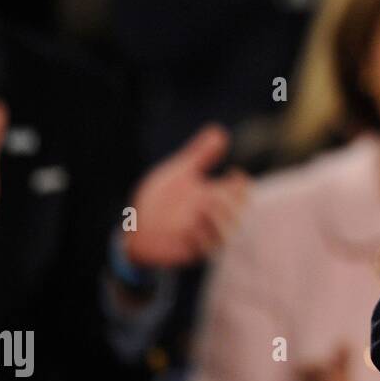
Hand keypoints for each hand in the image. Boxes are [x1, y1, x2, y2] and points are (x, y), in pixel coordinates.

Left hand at [122, 124, 249, 268]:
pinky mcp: (191, 250)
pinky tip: (189, 226)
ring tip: (204, 205)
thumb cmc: (160, 199)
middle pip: (238, 210)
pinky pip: (205, 248)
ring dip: (219, 218)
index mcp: (213, 195)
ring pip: (227, 231)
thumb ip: (201, 154)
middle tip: (215, 192)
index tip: (233, 173)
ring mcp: (203, 233)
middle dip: (231, 200)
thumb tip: (220, 130)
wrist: (137, 227)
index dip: (242, 182)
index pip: (241, 191)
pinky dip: (201, 237)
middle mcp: (212, 215)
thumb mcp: (180, 172)